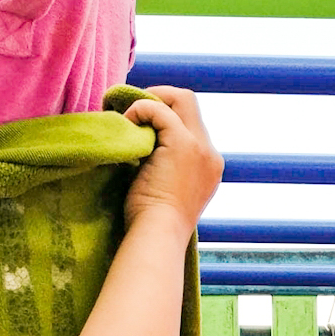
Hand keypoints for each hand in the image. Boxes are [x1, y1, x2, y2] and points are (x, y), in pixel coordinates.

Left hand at [122, 86, 222, 232]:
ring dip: (148, 102)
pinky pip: (158, 109)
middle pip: (189, 102)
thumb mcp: (166, 190)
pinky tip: (124, 126)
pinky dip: (138, 110)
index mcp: (209, 166)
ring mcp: (200, 147)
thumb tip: (140, 144)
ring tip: (125, 118)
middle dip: (158, 99)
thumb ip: (164, 165)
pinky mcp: (183, 143)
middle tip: (132, 111)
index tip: (140, 125)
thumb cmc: (152, 225)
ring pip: (178, 98)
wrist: (158, 237)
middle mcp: (210, 154)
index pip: (191, 123)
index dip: (165, 115)